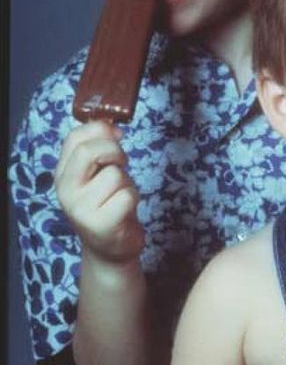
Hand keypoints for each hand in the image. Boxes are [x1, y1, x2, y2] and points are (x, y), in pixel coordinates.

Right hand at [55, 121, 143, 263]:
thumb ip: (98, 149)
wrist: (109, 247)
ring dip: (127, 181)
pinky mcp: (102, 224)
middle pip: (88, 152)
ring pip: (114, 174)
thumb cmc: (107, 203)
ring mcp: (81, 209)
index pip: (74, 138)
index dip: (100, 130)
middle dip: (114, 151)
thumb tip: (112, 128)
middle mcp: (66, 192)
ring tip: (119, 195)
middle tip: (121, 164)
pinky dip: (133, 197)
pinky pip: (127, 195)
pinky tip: (125, 210)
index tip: (116, 136)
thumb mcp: (97, 174)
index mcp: (62, 175)